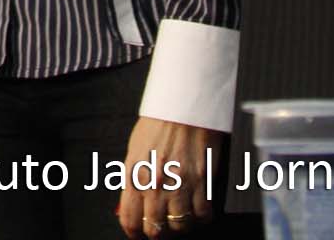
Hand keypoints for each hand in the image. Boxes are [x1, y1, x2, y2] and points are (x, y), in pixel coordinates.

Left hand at [118, 119, 224, 237]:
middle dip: (159, 232)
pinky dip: (202, 217)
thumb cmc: (157, 124)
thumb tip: (131, 204)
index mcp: (134, 177)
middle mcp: (155, 185)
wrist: (183, 106)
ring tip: (182, 216)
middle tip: (163, 226)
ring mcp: (180, 186)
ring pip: (180, 226)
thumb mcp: (134, 151)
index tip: (139, 234)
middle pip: (156, 230)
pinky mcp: (202, 182)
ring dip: (181, 225)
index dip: (135, 233)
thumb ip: (132, 180)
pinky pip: (203, 214)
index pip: (130, 221)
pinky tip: (200, 210)